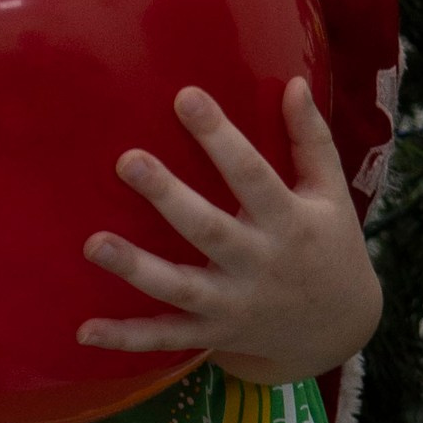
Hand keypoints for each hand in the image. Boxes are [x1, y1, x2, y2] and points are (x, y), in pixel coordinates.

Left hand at [77, 79, 382, 384]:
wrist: (337, 328)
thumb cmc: (330, 245)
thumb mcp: (331, 193)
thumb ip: (311, 140)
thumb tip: (293, 83)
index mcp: (290, 223)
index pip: (252, 174)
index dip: (220, 137)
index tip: (186, 96)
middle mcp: (259, 265)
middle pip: (209, 230)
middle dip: (168, 197)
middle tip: (127, 160)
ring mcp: (233, 304)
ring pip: (179, 287)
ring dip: (135, 268)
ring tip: (93, 244)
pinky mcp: (212, 332)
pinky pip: (165, 338)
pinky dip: (126, 338)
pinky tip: (84, 331)